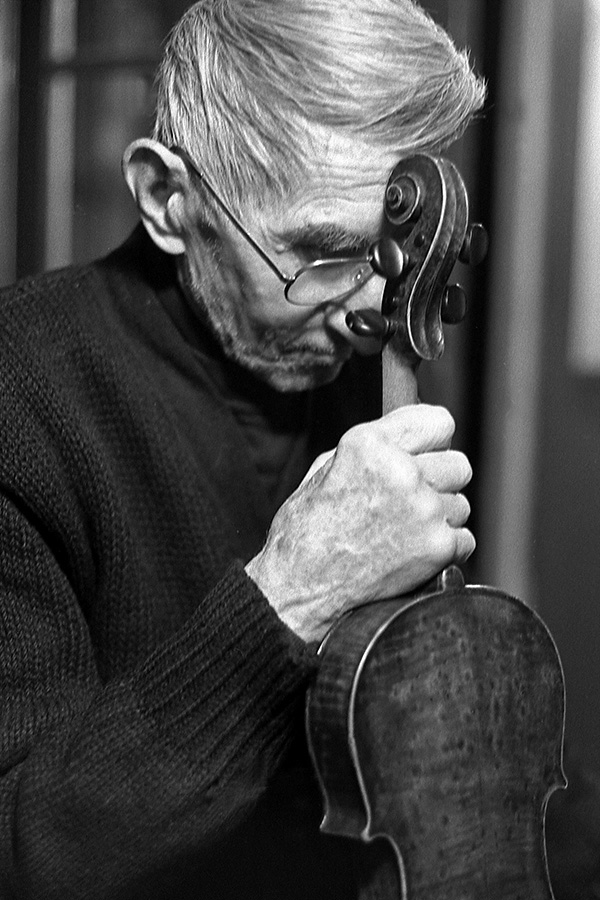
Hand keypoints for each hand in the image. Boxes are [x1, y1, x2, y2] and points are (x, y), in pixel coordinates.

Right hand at [246, 404, 474, 642]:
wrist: (301, 588)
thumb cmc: (307, 531)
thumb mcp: (327, 468)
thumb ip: (376, 447)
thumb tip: (413, 438)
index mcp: (369, 445)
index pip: (438, 422)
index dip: (432, 440)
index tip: (427, 450)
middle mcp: (402, 472)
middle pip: (458, 464)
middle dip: (438, 479)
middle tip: (411, 498)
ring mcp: (424, 511)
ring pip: (461, 503)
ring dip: (439, 516)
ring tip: (402, 530)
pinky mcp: (438, 547)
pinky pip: (464, 538)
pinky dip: (443, 547)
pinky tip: (411, 551)